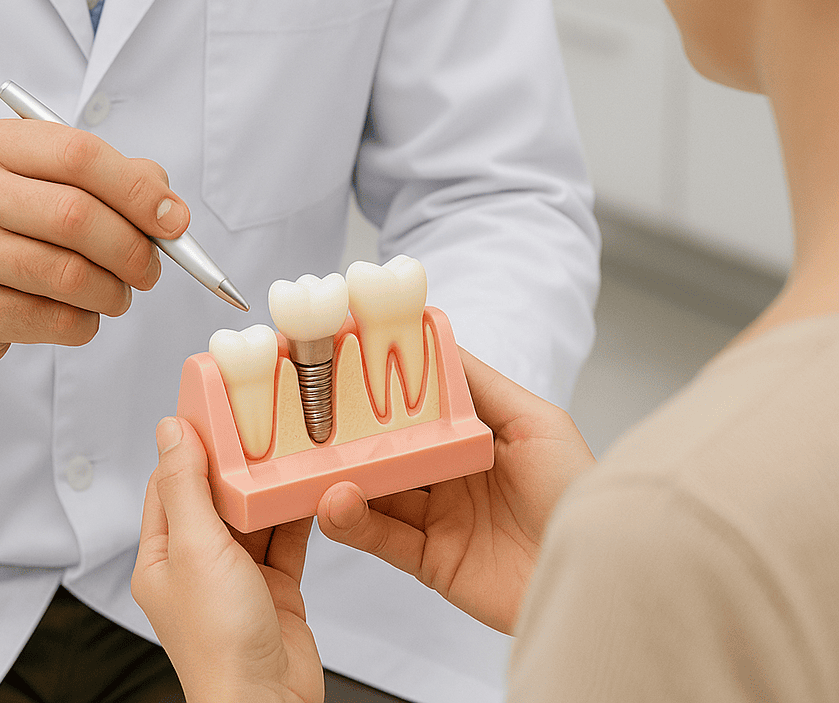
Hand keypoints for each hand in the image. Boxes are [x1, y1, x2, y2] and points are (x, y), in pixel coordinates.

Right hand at [0, 119, 189, 377]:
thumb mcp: (47, 183)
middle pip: (77, 216)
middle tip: (150, 269)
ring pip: (69, 275)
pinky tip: (80, 315)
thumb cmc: (6, 227)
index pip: (79, 155)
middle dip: (133, 249)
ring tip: (117, 294)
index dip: (138, 190)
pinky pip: (53, 320)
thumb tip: (169, 210)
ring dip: (113, 292)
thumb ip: (113, 181)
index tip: (175, 220)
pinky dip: (85, 323)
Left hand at [132, 417, 323, 702]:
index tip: (213, 410)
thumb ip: (186, 486)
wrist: (268, 702)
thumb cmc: (220, 642)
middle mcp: (197, 565)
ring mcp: (237, 576)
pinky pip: (284, 538)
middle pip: (215, 495)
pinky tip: (307, 490)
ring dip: (268, 486)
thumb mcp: (196, 548)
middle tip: (259, 424)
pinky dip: (296, 513)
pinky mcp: (274, 587)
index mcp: (163, 556)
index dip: (189, 446)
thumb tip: (171, 432)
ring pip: (252, 515)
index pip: (169, 484)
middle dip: (237, 461)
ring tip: (287, 451)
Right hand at [317, 347, 595, 633]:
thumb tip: (434, 337)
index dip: (381, 387)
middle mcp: (450, 473)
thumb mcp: (536, 422)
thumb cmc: (576, 490)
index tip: (343, 363)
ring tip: (315, 463)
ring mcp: (439, 517)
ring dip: (343, 477)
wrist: (601, 574)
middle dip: (351, 433)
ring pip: (377, 492)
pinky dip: (353, 522)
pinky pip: (383, 538)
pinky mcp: (431, 560)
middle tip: (311, 414)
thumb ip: (480, 385)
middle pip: (389, 448)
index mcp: (473, 436)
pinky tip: (334, 503)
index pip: (416, 407)